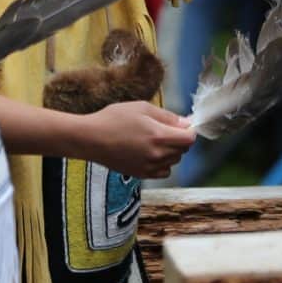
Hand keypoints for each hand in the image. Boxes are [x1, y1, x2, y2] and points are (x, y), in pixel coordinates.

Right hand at [75, 101, 194, 178]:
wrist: (91, 138)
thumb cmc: (114, 118)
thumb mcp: (143, 108)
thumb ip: (168, 116)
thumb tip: (186, 123)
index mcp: (160, 136)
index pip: (189, 139)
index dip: (189, 130)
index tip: (181, 125)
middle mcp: (157, 155)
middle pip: (183, 150)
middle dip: (180, 139)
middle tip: (165, 129)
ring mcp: (149, 167)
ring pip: (174, 161)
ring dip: (172, 151)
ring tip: (155, 140)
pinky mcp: (141, 174)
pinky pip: (163, 171)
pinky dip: (163, 163)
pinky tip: (151, 153)